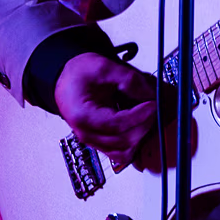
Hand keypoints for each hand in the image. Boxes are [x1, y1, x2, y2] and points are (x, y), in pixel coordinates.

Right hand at [55, 53, 155, 171]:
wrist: (66, 81)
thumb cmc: (78, 75)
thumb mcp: (103, 66)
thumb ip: (128, 79)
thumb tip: (149, 94)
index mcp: (82, 116)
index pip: (117, 124)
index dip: (139, 115)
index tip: (152, 104)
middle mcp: (86, 133)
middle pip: (124, 140)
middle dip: (144, 124)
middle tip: (152, 107)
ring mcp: (93, 141)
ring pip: (125, 152)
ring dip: (141, 135)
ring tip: (146, 116)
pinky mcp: (100, 143)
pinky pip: (121, 153)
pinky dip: (134, 143)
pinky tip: (139, 126)